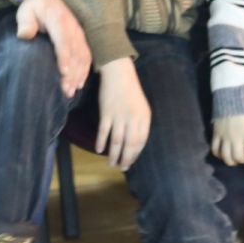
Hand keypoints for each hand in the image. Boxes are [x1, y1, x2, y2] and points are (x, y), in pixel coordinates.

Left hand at [18, 0, 89, 96]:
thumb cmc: (34, 6)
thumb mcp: (25, 10)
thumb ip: (25, 23)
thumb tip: (24, 35)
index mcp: (59, 20)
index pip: (63, 41)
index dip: (64, 57)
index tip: (64, 73)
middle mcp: (72, 27)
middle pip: (75, 52)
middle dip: (72, 73)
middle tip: (66, 90)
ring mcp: (79, 33)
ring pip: (83, 56)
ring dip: (79, 74)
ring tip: (72, 91)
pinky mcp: (81, 38)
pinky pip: (87, 55)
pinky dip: (84, 70)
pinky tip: (79, 83)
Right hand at [95, 57, 152, 171]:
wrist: (119, 74)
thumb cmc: (131, 92)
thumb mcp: (141, 108)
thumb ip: (140, 124)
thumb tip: (135, 144)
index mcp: (144, 118)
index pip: (141, 142)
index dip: (135, 154)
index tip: (131, 162)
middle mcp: (133, 119)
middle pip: (130, 145)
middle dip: (126, 159)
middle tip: (122, 168)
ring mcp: (119, 116)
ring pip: (116, 141)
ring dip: (114, 155)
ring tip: (112, 164)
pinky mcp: (106, 112)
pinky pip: (103, 131)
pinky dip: (101, 142)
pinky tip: (99, 150)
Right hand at [211, 103, 243, 167]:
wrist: (228, 95)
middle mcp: (236, 138)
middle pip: (238, 157)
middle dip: (243, 160)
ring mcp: (224, 137)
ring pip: (226, 156)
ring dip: (230, 161)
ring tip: (234, 159)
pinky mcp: (216, 134)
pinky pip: (214, 149)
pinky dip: (218, 154)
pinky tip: (222, 154)